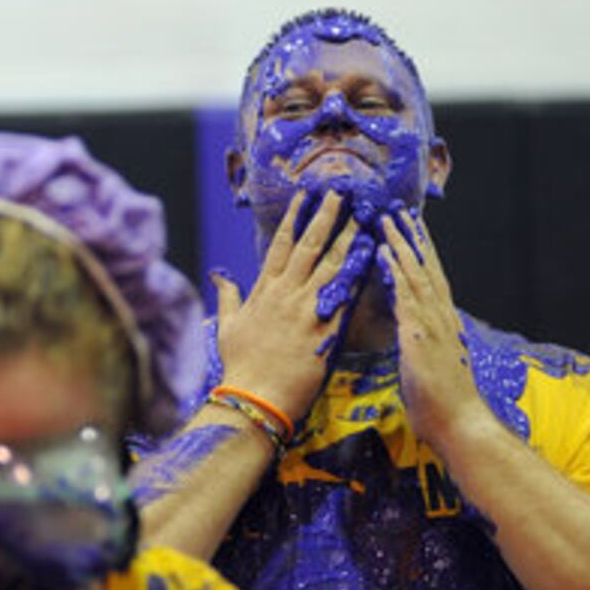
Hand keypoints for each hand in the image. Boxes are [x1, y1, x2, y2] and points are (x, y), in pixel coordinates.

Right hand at [215, 190, 360, 419]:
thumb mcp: (228, 326)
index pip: (281, 245)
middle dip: (325, 216)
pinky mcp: (325, 328)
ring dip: (347, 237)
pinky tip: (371, 256)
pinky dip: (358, 273)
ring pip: (331, 264)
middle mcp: (286, 293)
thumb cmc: (240, 365)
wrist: (255, 397)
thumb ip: (228, 296)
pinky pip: (346, 295)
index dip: (294, 218)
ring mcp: (307, 309)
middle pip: (309, 246)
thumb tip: (218, 275)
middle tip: (341, 191)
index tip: (305, 196)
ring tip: (362, 215)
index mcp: (264, 290)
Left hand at [379, 210, 489, 447]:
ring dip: (401, 245)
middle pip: (426, 267)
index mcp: (443, 324)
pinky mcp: (420, 337)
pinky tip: (384, 255)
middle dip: (413, 238)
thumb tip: (416, 337)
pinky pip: (405, 298)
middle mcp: (441, 317)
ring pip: (416, 274)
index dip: (421, 253)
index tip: (412, 230)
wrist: (460, 424)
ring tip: (387, 219)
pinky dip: (396, 273)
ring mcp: (432, 324)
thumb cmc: (443, 404)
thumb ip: (424, 346)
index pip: (432, 279)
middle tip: (400, 210)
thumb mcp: (431, 366)